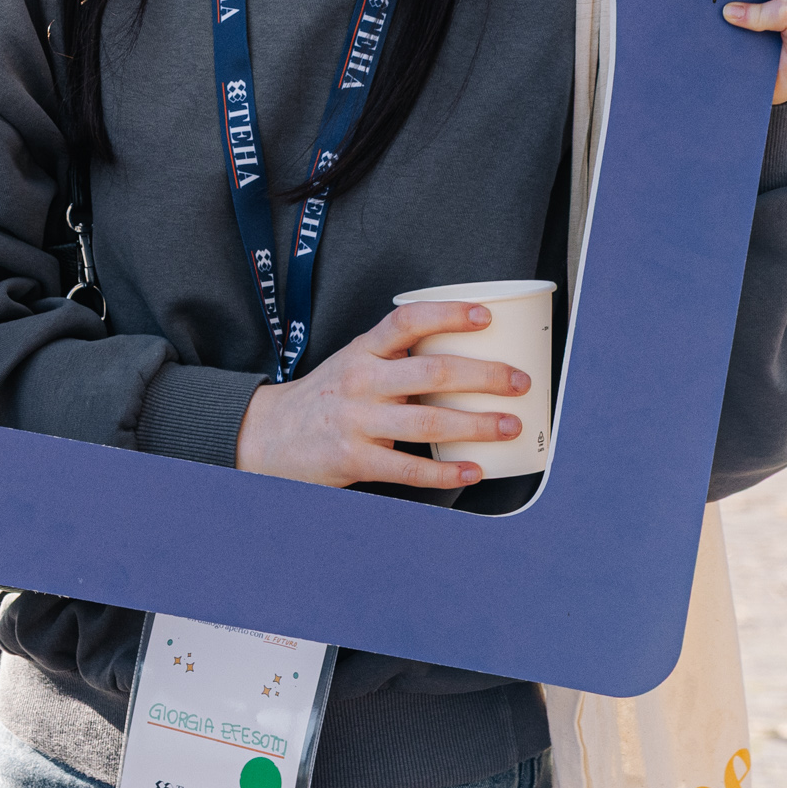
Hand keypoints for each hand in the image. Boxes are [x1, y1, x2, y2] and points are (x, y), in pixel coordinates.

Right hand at [230, 295, 526, 489]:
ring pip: (429, 423)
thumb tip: (465, 357)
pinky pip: (409, 469)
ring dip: (478, 425)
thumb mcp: (353, 363)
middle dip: (485, 376)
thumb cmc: (325, 398)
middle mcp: (360, 382)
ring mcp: (356, 422)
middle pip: (432, 373)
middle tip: (518, 381)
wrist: (268, 435)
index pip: (407, 321)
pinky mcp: (354, 460)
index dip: (448, 314)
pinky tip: (473, 470)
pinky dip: (446, 472)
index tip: (486, 316)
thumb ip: (397, 359)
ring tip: (509, 425)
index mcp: (363, 352)